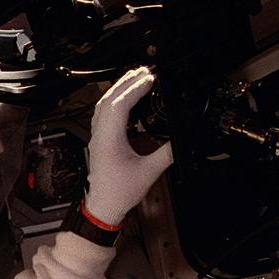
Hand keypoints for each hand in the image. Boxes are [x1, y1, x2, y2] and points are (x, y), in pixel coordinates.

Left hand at [83, 66, 173, 225]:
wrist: (103, 207)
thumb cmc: (119, 193)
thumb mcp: (149, 172)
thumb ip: (167, 153)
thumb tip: (181, 138)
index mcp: (109, 140)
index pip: (119, 105)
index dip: (134, 89)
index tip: (150, 80)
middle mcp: (99, 136)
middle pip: (108, 99)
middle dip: (127, 82)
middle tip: (145, 71)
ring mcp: (97, 138)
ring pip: (103, 105)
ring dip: (119, 89)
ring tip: (136, 78)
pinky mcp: (99, 141)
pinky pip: (103, 114)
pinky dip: (115, 101)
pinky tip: (126, 99)